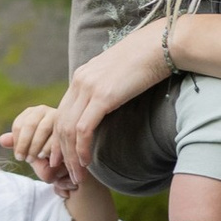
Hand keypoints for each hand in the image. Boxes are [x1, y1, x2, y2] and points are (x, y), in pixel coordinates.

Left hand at [2, 102, 67, 181]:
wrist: (66, 160)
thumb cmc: (44, 152)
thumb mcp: (28, 149)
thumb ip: (16, 143)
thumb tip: (2, 140)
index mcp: (30, 113)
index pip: (19, 124)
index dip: (17, 142)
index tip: (19, 156)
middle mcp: (43, 110)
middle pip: (30, 125)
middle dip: (25, 144)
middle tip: (24, 159)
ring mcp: (57, 115)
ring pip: (43, 128)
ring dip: (36, 146)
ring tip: (35, 158)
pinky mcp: (68, 124)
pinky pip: (57, 134)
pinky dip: (50, 147)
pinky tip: (48, 158)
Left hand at [52, 20, 174, 182]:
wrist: (161, 45)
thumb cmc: (147, 59)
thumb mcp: (118, 74)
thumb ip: (107, 89)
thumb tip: (108, 105)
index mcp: (82, 75)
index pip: (62, 112)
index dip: (58, 138)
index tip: (61, 157)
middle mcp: (80, 81)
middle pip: (60, 123)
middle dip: (61, 152)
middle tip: (64, 172)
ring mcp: (89, 88)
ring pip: (68, 130)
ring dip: (70, 156)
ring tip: (77, 175)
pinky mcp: (102, 96)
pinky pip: (83, 129)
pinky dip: (81, 148)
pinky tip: (86, 161)